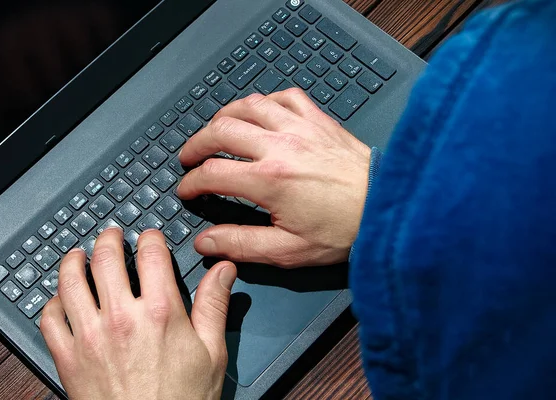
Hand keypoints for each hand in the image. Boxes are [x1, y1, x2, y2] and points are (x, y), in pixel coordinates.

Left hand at [40, 228, 236, 399]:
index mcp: (160, 312)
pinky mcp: (68, 358)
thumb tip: (223, 270)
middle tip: (110, 235)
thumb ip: (214, 305)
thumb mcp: (212, 352)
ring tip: (78, 254)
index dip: (150, 238)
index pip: (151, 254)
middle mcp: (121, 317)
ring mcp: (90, 337)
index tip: (149, 236)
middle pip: (105, 258)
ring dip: (73, 261)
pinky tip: (61, 298)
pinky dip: (52, 302)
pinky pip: (49, 319)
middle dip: (108, 239)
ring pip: (71, 282)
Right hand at [177, 89, 370, 267]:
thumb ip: (242, 244)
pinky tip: (260, 112)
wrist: (388, 207)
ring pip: (248, 106)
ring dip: (224, 116)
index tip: (187, 190)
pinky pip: (284, 96)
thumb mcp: (289, 249)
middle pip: (220, 131)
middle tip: (188, 157)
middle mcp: (280, 146)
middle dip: (196, 144)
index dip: (191, 183)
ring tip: (215, 129)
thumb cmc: (346, 229)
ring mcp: (300, 127)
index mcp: (270, 179)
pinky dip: (265, 101)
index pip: (212, 173)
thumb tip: (207, 242)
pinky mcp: (318, 120)